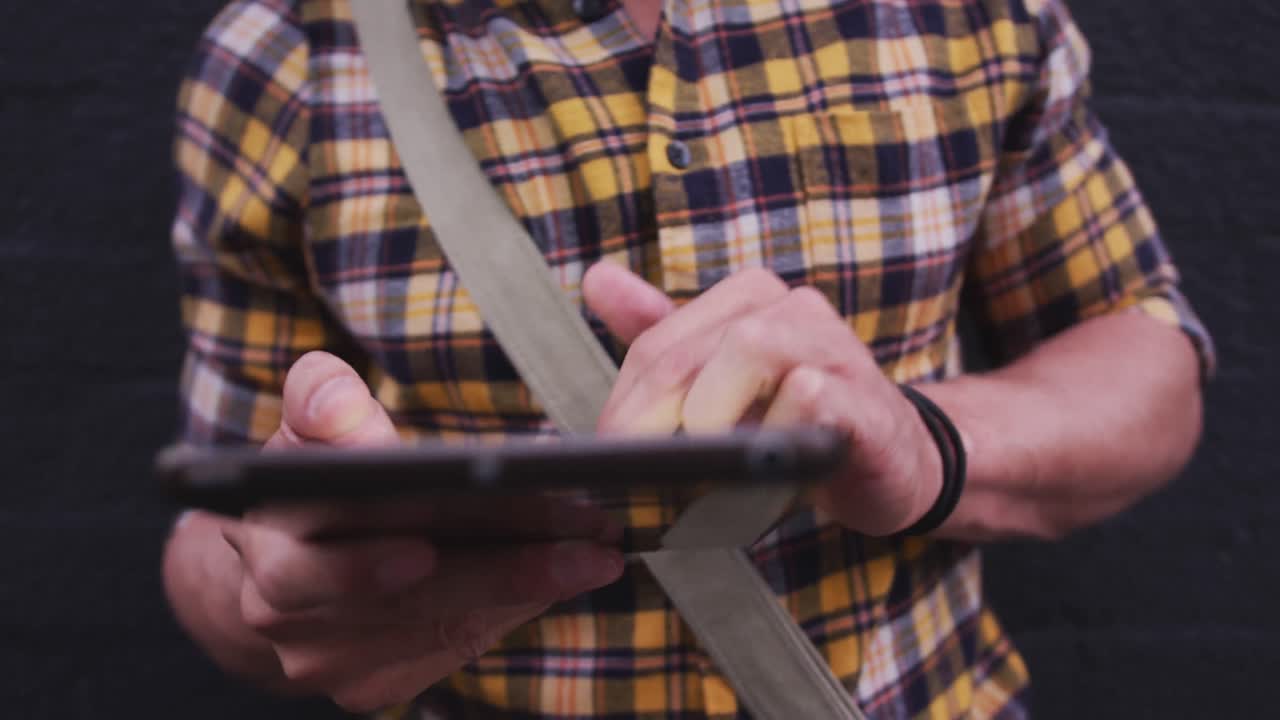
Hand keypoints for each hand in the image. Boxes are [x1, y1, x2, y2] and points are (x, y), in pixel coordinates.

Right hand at [202, 352, 624, 711]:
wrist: (281, 567)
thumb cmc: (310, 482)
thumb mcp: (307, 426)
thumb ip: (321, 398)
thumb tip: (339, 407)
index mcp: (269, 536)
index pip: (340, 534)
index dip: (403, 530)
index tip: (468, 515)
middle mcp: (286, 609)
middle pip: (408, 593)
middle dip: (504, 567)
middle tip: (588, 541)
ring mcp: (327, 659)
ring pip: (440, 626)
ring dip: (524, 591)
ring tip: (593, 557)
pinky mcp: (370, 685)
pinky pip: (451, 652)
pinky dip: (508, 615)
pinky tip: (555, 584)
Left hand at [582, 263, 942, 535]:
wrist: (894, 464)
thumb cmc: (796, 424)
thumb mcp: (721, 383)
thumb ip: (660, 335)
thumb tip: (597, 278)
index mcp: (748, 299)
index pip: (657, 345)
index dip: (626, 406)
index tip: (613, 456)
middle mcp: (790, 308)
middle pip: (688, 352)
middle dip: (650, 419)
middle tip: (636, 474)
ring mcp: (832, 346)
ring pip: (749, 347)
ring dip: (712, 414)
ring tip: (702, 465)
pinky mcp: (864, 397)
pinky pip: (808, 394)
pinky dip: (774, 433)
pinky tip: (764, 471)